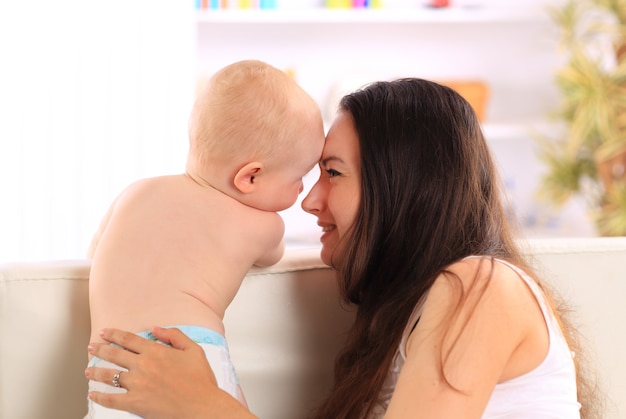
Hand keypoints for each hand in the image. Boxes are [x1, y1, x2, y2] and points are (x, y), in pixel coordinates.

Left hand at [85, 327, 256, 418]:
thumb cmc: (201, 380)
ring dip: (95, 371)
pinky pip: (111, 399)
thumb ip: (175, 335)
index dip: (114, 334)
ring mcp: (137, 385)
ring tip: (88, 371)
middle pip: (115, 354)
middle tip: (92, 347)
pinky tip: (93, 394)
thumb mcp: (194, 350)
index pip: (128, 339)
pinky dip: (99, 397)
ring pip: (109, 375)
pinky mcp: (135, 403)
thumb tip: (156, 328)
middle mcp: (143, 366)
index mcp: (156, 352)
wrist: (202, 406)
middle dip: (100, 349)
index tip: (104, 332)